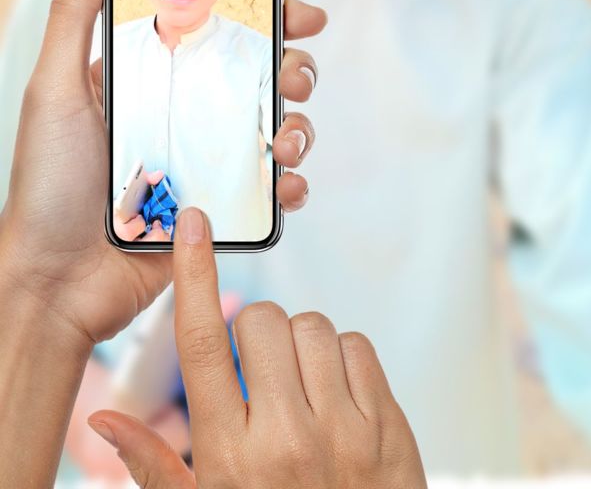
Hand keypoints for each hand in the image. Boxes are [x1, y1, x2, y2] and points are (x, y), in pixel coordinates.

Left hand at [0, 0, 325, 347]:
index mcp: (156, 75)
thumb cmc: (47, 182)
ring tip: (285, 140)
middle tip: (294, 76)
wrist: (55, 283)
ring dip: (300, 125)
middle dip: (295, 67)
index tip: (296, 10)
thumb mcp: (54, 87)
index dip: (265, 14)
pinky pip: (274, 188)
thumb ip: (75, 12)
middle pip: (263, 74)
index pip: (221, 30)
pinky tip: (285, 185)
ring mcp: (208, 160)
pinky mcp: (221, 207)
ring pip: (279, 126)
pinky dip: (292, 184)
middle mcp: (189, 111)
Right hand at [88, 208, 428, 488]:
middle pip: (262, 321)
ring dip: (300, 342)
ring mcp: (343, 430)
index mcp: (231, 456)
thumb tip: (102, 420)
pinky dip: (342, 357)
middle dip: (256, 331)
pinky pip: (357, 346)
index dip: (194, 276)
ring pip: (313, 326)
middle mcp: (286, 437)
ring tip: (299, 386)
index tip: (194, 226)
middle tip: (260, 372)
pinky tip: (334, 395)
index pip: (201, 345)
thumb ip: (154, 465)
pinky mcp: (387, 425)